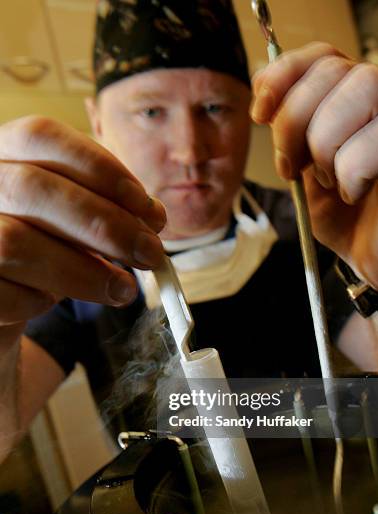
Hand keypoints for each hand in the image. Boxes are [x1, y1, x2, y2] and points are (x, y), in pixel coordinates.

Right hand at [0, 116, 165, 351]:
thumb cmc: (39, 245)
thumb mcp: (68, 217)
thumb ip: (104, 210)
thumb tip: (151, 219)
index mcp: (2, 153)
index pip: (41, 135)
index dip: (99, 166)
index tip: (145, 204)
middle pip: (32, 187)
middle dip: (104, 224)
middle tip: (150, 254)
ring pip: (14, 244)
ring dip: (84, 272)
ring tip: (123, 289)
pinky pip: (2, 294)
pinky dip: (37, 302)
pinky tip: (52, 302)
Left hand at [251, 42, 377, 293]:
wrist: (375, 264)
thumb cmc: (348, 221)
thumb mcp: (304, 174)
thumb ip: (289, 135)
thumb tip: (265, 97)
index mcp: (354, 104)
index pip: (324, 57)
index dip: (285, 75)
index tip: (260, 112)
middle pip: (335, 71)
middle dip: (294, 121)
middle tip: (291, 166)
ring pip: (364, 88)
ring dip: (326, 143)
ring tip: (329, 180)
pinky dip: (354, 169)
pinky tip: (355, 193)